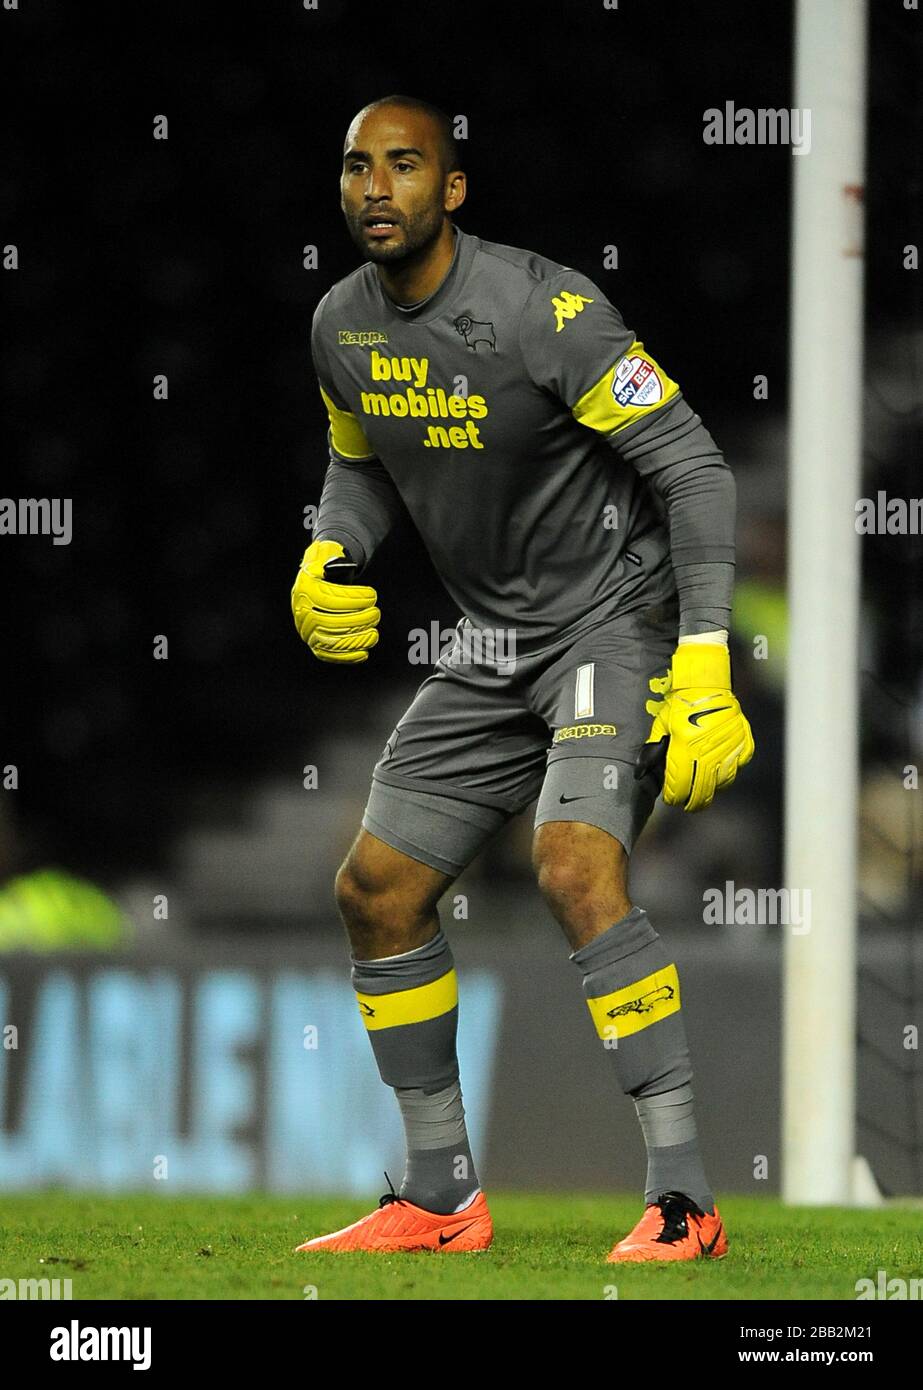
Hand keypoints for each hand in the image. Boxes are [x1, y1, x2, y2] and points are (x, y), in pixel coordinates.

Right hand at [290, 539, 379, 663]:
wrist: (314, 582)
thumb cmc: (324, 568)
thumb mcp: (323, 554)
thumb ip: (329, 555)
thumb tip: (337, 560)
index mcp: (305, 590)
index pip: (329, 599)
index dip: (354, 599)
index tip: (372, 596)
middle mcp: (302, 612)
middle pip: (331, 622)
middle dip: (359, 620)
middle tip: (376, 614)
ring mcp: (307, 631)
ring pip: (332, 641)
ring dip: (357, 640)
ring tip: (374, 633)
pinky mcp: (314, 644)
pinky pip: (329, 655)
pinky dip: (348, 657)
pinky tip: (364, 652)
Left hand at [635, 643, 753, 810]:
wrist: (706, 684)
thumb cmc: (680, 704)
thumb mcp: (661, 724)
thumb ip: (652, 750)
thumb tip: (641, 773)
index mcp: (686, 749)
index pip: (680, 786)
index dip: (675, 797)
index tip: (672, 800)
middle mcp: (709, 752)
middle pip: (703, 791)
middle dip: (694, 802)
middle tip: (689, 806)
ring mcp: (729, 749)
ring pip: (722, 782)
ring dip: (711, 790)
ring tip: (703, 792)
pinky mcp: (743, 743)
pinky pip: (737, 766)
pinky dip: (728, 773)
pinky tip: (719, 773)